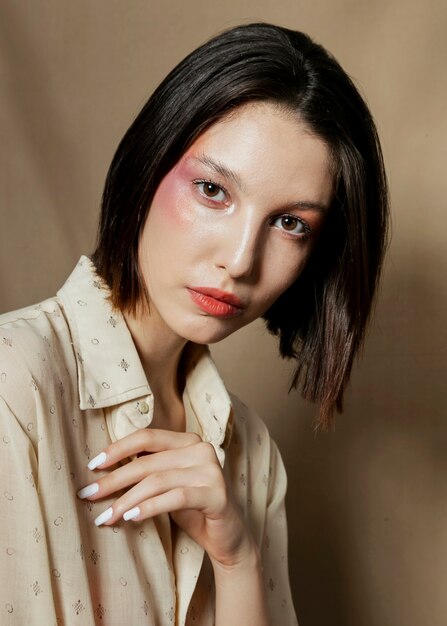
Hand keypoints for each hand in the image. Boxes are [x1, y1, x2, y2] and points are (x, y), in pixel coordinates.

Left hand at [77, 428, 253, 566]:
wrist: (227, 538)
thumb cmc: (192, 509)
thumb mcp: (167, 484)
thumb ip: (148, 469)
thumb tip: (104, 467)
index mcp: (188, 440)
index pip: (147, 437)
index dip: (118, 448)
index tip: (92, 465)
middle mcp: (201, 449)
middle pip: (148, 461)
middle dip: (114, 479)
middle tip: (88, 495)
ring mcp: (211, 470)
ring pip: (158, 481)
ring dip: (126, 499)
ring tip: (106, 516)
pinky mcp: (217, 494)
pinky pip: (176, 497)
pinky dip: (150, 507)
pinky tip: (131, 517)